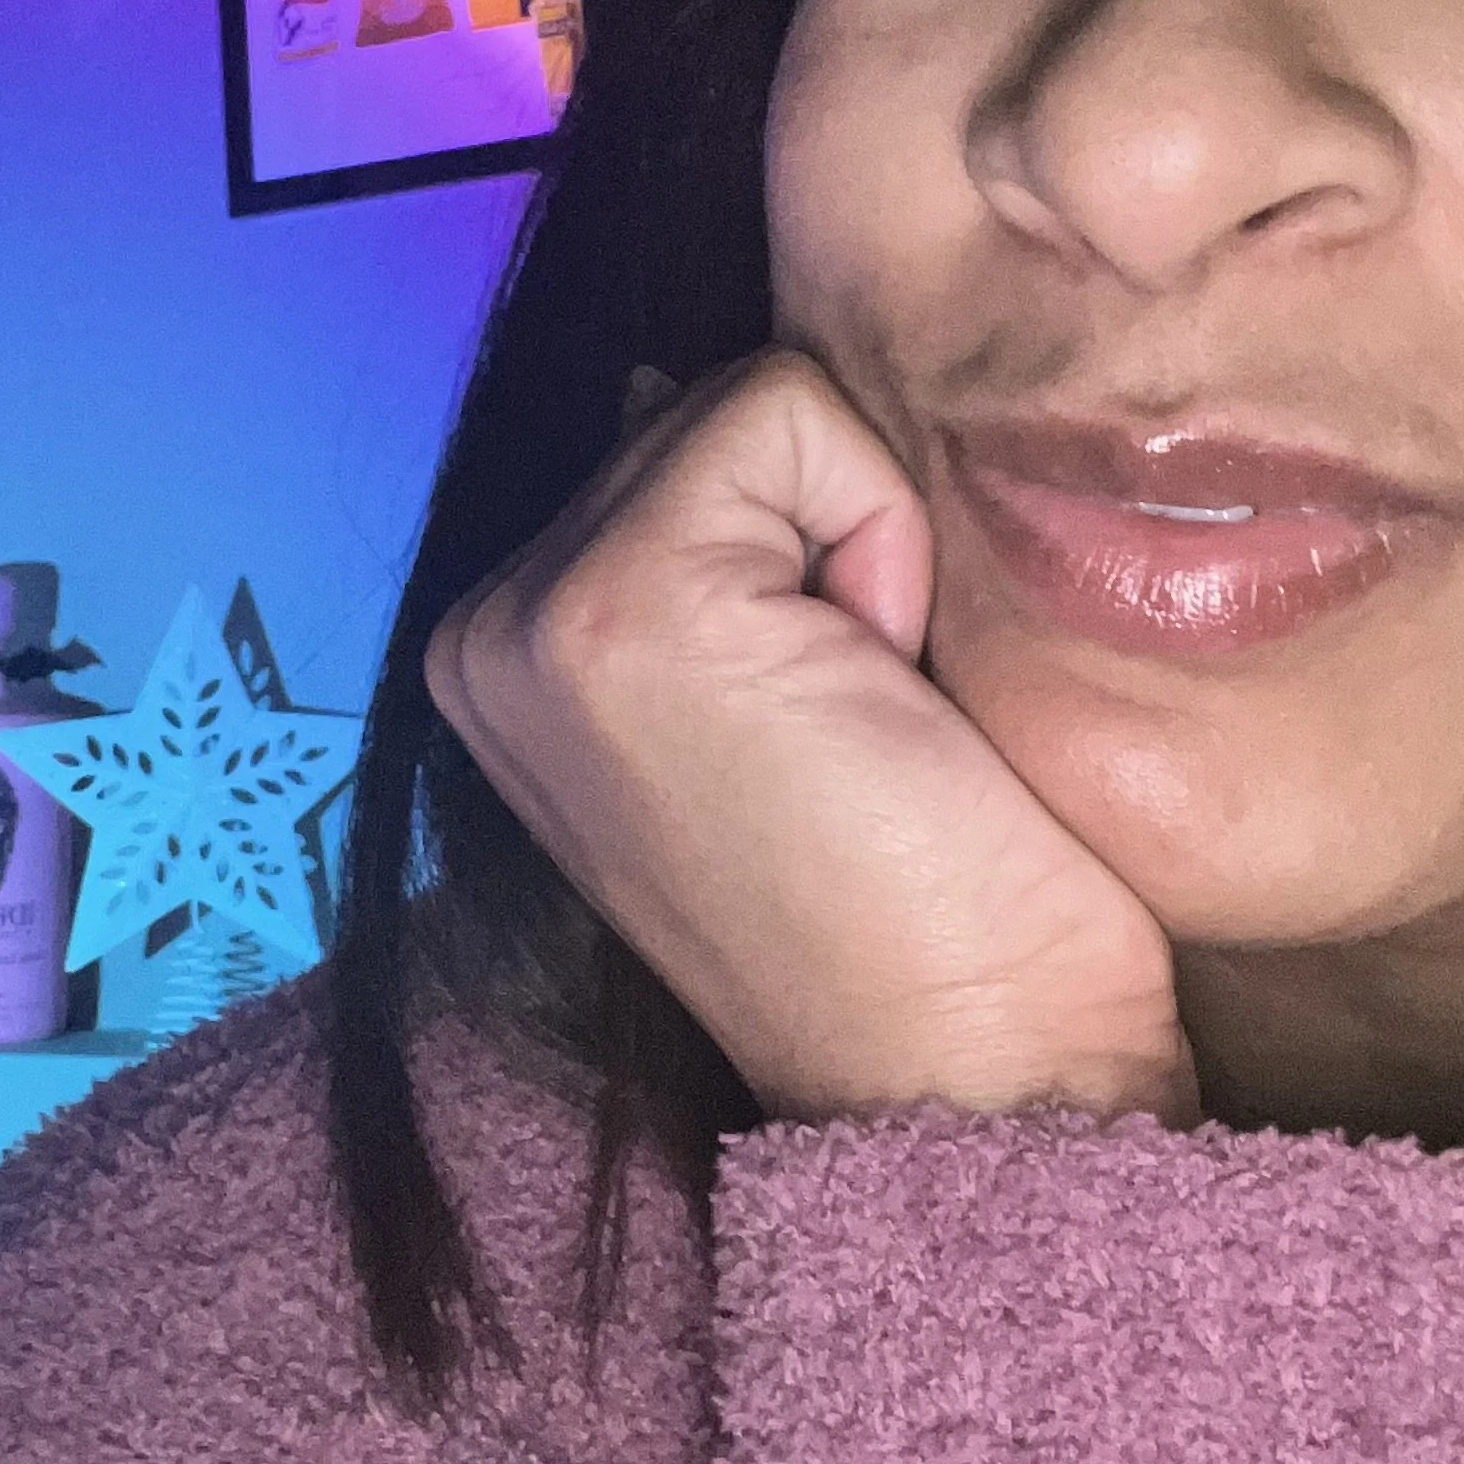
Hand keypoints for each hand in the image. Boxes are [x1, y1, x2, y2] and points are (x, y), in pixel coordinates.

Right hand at [425, 351, 1200, 1127]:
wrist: (978, 1084)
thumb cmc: (936, 915)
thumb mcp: (785, 699)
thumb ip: (717, 551)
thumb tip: (678, 380)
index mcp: (508, 659)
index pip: (684, 447)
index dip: (818, 551)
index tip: (836, 727)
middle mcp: (485, 633)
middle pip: (720, 412)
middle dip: (837, 538)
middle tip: (859, 731)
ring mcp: (532, 621)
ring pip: (761, 405)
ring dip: (866, 542)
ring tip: (867, 720)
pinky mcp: (621, 606)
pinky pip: (793, 413)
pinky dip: (882, 533)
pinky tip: (877, 696)